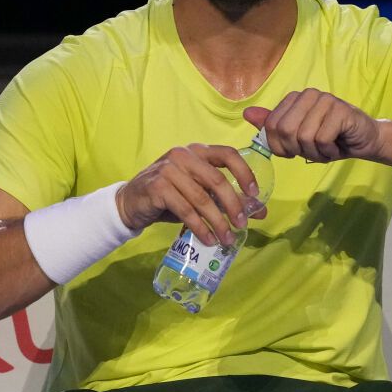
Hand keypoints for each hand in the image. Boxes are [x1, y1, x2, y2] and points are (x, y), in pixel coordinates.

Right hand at [116, 143, 264, 246]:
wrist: (131, 203)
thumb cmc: (170, 197)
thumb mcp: (199, 194)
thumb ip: (226, 199)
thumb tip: (260, 211)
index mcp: (198, 151)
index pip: (228, 154)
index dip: (245, 173)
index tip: (254, 195)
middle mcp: (184, 155)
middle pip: (217, 180)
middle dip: (233, 205)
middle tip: (241, 225)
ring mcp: (169, 170)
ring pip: (202, 199)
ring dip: (217, 222)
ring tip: (226, 239)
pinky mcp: (158, 188)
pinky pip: (186, 211)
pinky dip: (200, 228)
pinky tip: (207, 240)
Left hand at [244, 89, 383, 163]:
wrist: (363, 141)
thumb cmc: (329, 140)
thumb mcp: (297, 137)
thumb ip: (273, 126)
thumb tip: (247, 114)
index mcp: (295, 98)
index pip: (272, 126)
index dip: (280, 147)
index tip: (294, 151)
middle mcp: (309, 94)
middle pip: (286, 131)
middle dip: (297, 150)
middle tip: (312, 151)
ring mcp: (325, 100)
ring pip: (304, 136)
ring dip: (315, 153)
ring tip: (326, 149)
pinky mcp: (340, 110)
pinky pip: (322, 139)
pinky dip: (328, 151)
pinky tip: (336, 146)